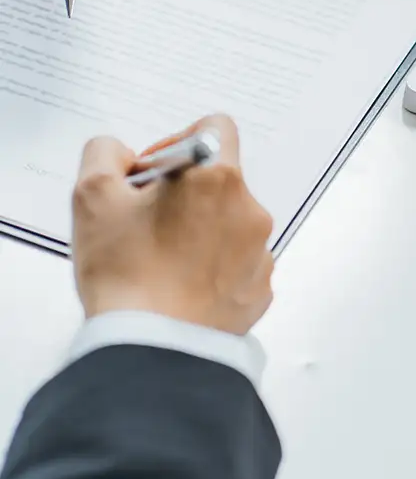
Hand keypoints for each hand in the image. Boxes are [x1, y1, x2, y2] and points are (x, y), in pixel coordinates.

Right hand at [72, 115, 274, 335]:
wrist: (152, 351)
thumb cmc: (125, 274)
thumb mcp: (92, 197)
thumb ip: (106, 153)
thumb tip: (126, 155)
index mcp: (218, 178)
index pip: (216, 128)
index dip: (179, 140)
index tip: (154, 172)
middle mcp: (250, 210)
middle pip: (220, 181)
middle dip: (185, 193)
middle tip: (147, 222)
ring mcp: (260, 253)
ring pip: (230, 225)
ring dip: (201, 232)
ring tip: (161, 261)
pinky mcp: (260, 290)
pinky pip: (238, 266)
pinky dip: (213, 270)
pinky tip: (180, 288)